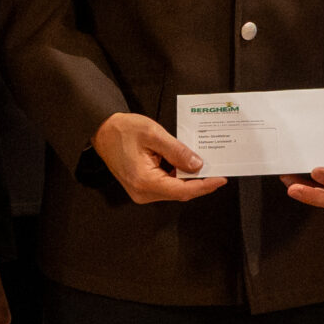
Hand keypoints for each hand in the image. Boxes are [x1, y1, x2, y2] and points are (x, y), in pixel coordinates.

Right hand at [92, 112, 227, 203]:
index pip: (182, 190)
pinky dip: (179, 176)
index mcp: (145, 181)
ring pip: (174, 189)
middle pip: (180, 192)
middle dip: (200, 181)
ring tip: (205, 164)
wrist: (102, 131)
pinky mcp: (142, 187)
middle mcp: (143, 192)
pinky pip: (166, 185)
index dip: (204, 186)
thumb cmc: (123, 130)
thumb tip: (198, 165)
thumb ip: (177, 151)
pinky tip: (187, 164)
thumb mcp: (153, 134)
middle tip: (218, 168)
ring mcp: (142, 192)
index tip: (221, 179)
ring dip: (189, 178)